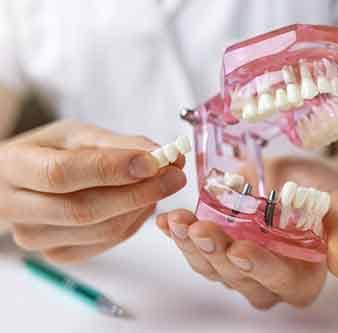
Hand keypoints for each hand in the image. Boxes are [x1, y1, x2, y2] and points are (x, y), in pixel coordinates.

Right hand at [0, 120, 185, 261]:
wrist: (24, 181)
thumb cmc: (49, 152)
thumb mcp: (77, 136)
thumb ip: (118, 145)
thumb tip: (161, 155)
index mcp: (15, 167)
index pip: (62, 173)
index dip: (112, 169)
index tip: (154, 161)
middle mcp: (17, 209)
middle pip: (85, 209)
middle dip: (140, 192)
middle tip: (175, 175)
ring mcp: (36, 238)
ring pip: (101, 230)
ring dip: (141, 207)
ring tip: (162, 185)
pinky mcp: (56, 254)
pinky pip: (105, 243)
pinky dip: (133, 222)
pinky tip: (143, 203)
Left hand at [157, 157, 337, 308]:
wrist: (296, 178)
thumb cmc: (320, 191)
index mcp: (300, 274)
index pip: (281, 280)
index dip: (260, 268)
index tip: (240, 249)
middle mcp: (266, 277)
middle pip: (237, 277)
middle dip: (215, 253)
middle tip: (199, 228)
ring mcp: (238, 265)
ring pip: (210, 266)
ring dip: (190, 245)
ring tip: (177, 221)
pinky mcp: (218, 248)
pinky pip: (196, 248)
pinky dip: (179, 235)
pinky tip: (168, 221)